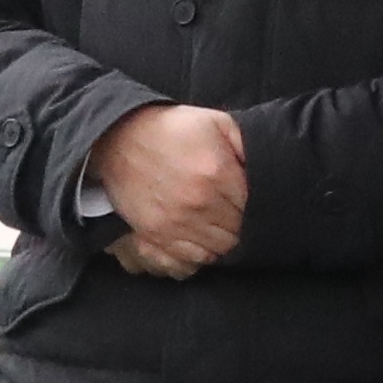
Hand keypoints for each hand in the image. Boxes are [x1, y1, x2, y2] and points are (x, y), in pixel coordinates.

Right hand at [89, 103, 246, 277]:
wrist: (117, 138)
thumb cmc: (172, 129)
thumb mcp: (217, 122)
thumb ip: (247, 146)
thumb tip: (265, 171)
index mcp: (217, 174)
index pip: (254, 207)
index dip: (258, 206)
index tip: (253, 200)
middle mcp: (198, 203)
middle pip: (239, 232)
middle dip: (242, 224)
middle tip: (235, 212)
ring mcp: (174, 223)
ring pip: (218, 250)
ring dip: (224, 240)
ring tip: (219, 224)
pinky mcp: (154, 234)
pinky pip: (190, 260)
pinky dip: (201, 253)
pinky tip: (201, 237)